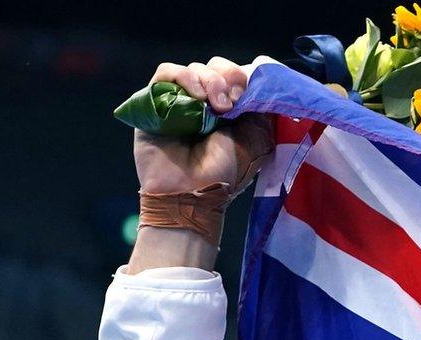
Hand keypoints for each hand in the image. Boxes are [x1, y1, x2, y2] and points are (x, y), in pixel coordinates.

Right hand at [128, 58, 272, 271]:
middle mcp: (206, 101)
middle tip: (231, 104)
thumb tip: (265, 87)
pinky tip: (196, 96)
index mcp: (232, 108)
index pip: (238, 75)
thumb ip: (261, 112)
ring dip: (210, 81)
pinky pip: (167, 72)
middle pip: (217, 66)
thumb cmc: (223, 172)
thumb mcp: (256, 141)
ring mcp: (181, 99)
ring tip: (215, 107)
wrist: (190, 192)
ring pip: (196, 67)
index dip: (245, 78)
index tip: (249, 96)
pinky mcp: (155, 100)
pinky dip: (183, 77)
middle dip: (229, 78)